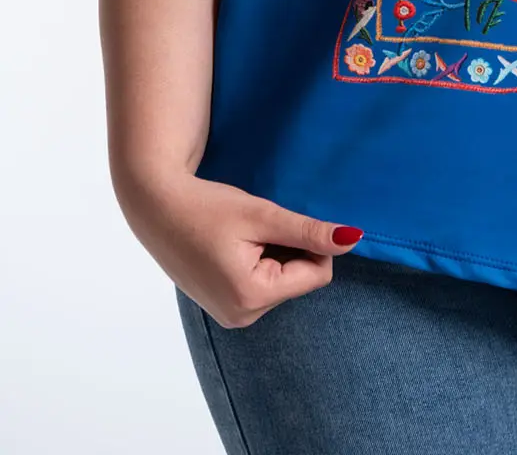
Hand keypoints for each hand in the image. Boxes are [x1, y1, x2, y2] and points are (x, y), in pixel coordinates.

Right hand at [116, 169, 363, 328]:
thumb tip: (354, 239)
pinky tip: (233, 245)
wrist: (156, 205)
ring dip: (273, 255)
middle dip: (289, 250)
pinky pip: (260, 286)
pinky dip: (257, 263)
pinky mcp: (222, 307)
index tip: (282, 222)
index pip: (317, 275)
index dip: (311, 244)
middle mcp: (241, 317)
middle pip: (298, 280)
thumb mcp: (263, 215)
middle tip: (256, 228)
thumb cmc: (207, 206)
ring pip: (281, 282)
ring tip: (241, 236)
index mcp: (252, 298)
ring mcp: (230, 316)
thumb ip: (308, 231)